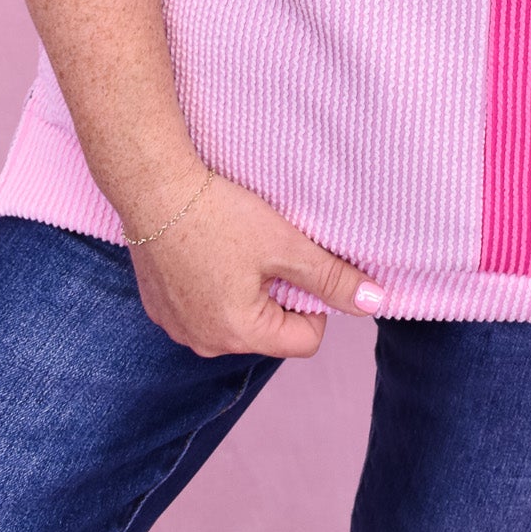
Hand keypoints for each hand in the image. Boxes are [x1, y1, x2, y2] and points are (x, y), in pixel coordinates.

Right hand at [124, 165, 383, 359]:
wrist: (153, 187)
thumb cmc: (219, 214)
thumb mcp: (286, 244)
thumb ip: (332, 277)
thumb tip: (377, 301)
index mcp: (239, 334)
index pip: (306, 340)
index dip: (315, 300)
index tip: (298, 262)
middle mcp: (204, 344)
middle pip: (270, 330)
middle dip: (277, 293)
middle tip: (265, 249)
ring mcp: (177, 328)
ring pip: (237, 318)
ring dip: (246, 289)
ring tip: (234, 246)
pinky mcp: (160, 308)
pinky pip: (204, 308)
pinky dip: (214, 285)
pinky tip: (208, 248)